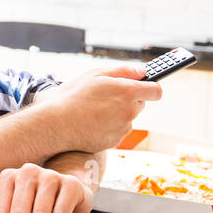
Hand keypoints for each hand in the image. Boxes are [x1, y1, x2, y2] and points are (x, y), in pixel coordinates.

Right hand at [38, 65, 163, 153]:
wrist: (56, 124)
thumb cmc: (73, 96)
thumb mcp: (96, 74)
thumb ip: (123, 71)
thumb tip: (142, 72)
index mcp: (128, 92)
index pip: (156, 91)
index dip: (151, 88)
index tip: (145, 87)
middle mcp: (130, 112)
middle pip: (140, 104)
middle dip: (129, 100)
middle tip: (107, 96)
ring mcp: (123, 128)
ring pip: (128, 118)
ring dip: (118, 114)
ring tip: (95, 110)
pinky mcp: (115, 141)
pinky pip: (117, 131)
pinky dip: (109, 127)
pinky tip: (92, 122)